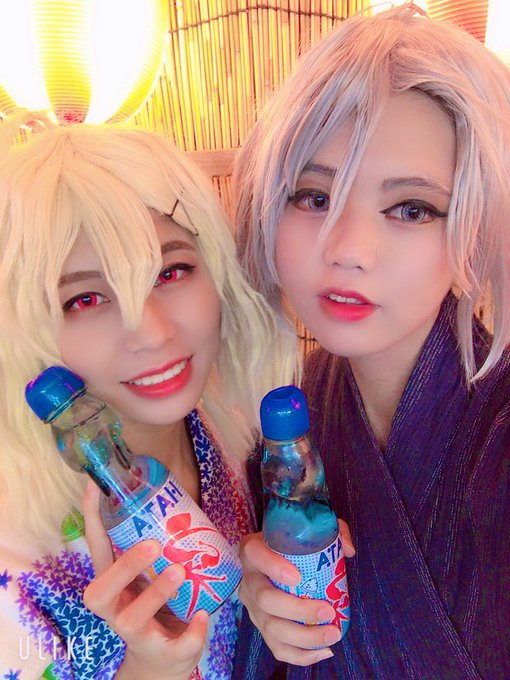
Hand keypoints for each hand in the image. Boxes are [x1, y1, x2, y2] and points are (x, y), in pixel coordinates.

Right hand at [82, 480, 207, 679]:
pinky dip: (191, 632)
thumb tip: (173, 495)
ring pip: (133, 619)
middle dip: (125, 566)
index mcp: (111, 583)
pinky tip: (203, 616)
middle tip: (153, 544)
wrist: (161, 661)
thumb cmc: (153, 606)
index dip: (92, 517)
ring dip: (156, 593)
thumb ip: (153, 544)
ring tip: (180, 571)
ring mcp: (137, 634)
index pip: (96, 548)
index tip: (96, 485)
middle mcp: (116, 608)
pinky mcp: (163, 653)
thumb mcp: (146, 576)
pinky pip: (176, 646)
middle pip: (102, 591)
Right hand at [239, 521, 354, 666]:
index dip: (274, 567)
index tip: (298, 577)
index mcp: (253, 549)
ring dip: (304, 637)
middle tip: (328, 610)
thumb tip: (347, 550)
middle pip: (265, 599)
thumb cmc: (290, 542)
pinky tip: (323, 651)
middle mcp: (248, 579)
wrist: (269, 556)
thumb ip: (330, 531)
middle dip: (298, 610)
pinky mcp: (261, 627)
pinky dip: (301, 655)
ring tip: (332, 634)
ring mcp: (252, 607)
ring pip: (271, 629)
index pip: (256, 555)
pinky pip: (276, 647)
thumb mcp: (306, 528)